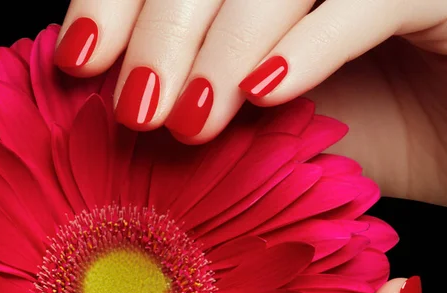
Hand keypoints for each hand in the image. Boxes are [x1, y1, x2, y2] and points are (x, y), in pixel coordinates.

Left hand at [54, 0, 446, 205]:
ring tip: (191, 120)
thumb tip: (120, 96)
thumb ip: (204, 98)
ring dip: (221, 47)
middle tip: (137, 106)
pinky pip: (366, 1)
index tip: (80, 59)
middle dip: (160, 30)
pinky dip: (307, 45)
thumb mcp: (267, 117)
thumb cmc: (365, 126)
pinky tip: (265, 93)